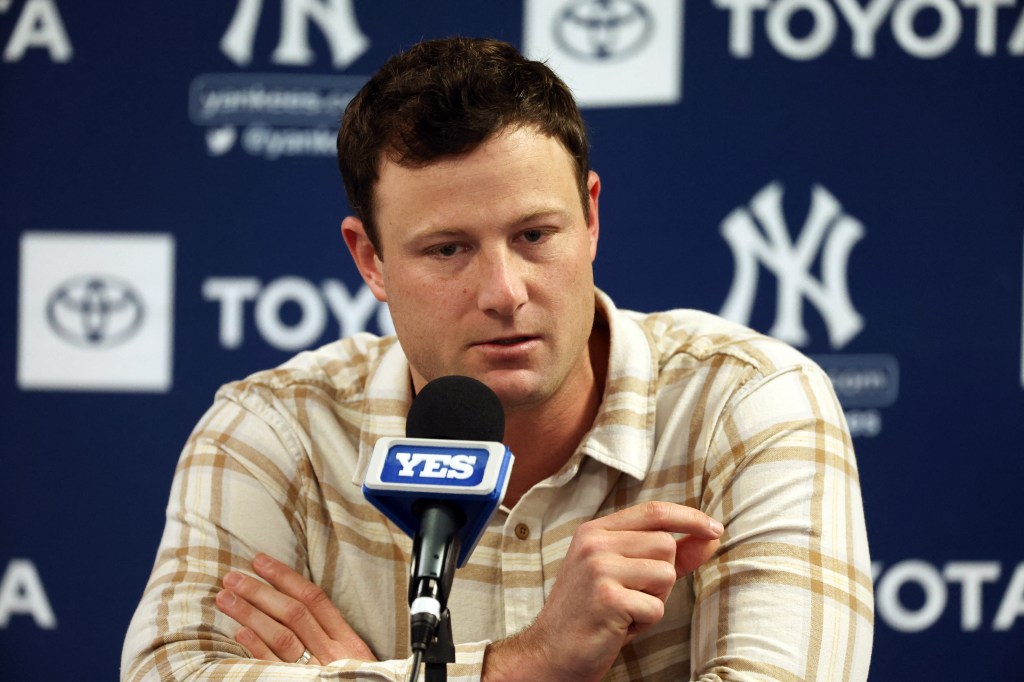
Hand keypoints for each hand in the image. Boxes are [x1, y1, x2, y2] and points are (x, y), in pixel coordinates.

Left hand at [215, 553, 376, 665]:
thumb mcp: (354, 660)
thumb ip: (330, 636)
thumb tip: (293, 606)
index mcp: (347, 642)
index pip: (315, 599)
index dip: (286, 578)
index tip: (261, 562)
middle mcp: (331, 654)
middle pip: (294, 613)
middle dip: (261, 591)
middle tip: (234, 576)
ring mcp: (314, 671)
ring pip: (281, 635)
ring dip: (250, 613)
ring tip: (226, 598)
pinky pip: (273, 665)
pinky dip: (255, 647)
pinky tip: (238, 632)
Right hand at [484, 502, 721, 681]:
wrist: (551, 652)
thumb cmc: (591, 613)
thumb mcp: (624, 575)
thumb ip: (666, 554)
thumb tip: (709, 536)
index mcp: (595, 531)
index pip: (653, 511)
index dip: (689, 518)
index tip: (714, 528)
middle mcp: (595, 543)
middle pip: (665, 545)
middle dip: (663, 576)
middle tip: (633, 596)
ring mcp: (598, 568)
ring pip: (665, 574)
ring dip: (655, 600)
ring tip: (625, 610)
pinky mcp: (607, 598)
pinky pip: (656, 607)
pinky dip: (646, 623)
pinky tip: (619, 626)